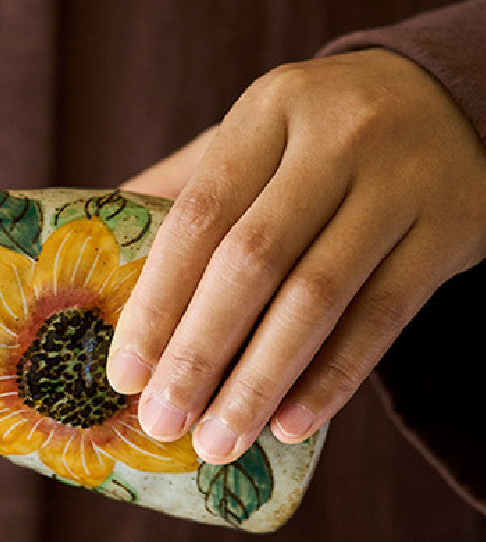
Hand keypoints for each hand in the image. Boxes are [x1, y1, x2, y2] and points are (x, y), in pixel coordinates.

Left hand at [108, 48, 485, 462]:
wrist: (457, 99)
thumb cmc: (322, 135)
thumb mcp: (256, 134)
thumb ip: (184, 186)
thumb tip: (92, 246)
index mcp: (268, 112)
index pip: (198, 218)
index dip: (157, 303)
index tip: (124, 375)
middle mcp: (337, 139)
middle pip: (252, 263)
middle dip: (198, 354)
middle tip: (161, 422)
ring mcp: (401, 183)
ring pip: (318, 299)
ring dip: (260, 383)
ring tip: (218, 442)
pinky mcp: (450, 230)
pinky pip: (383, 318)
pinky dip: (333, 379)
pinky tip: (291, 426)